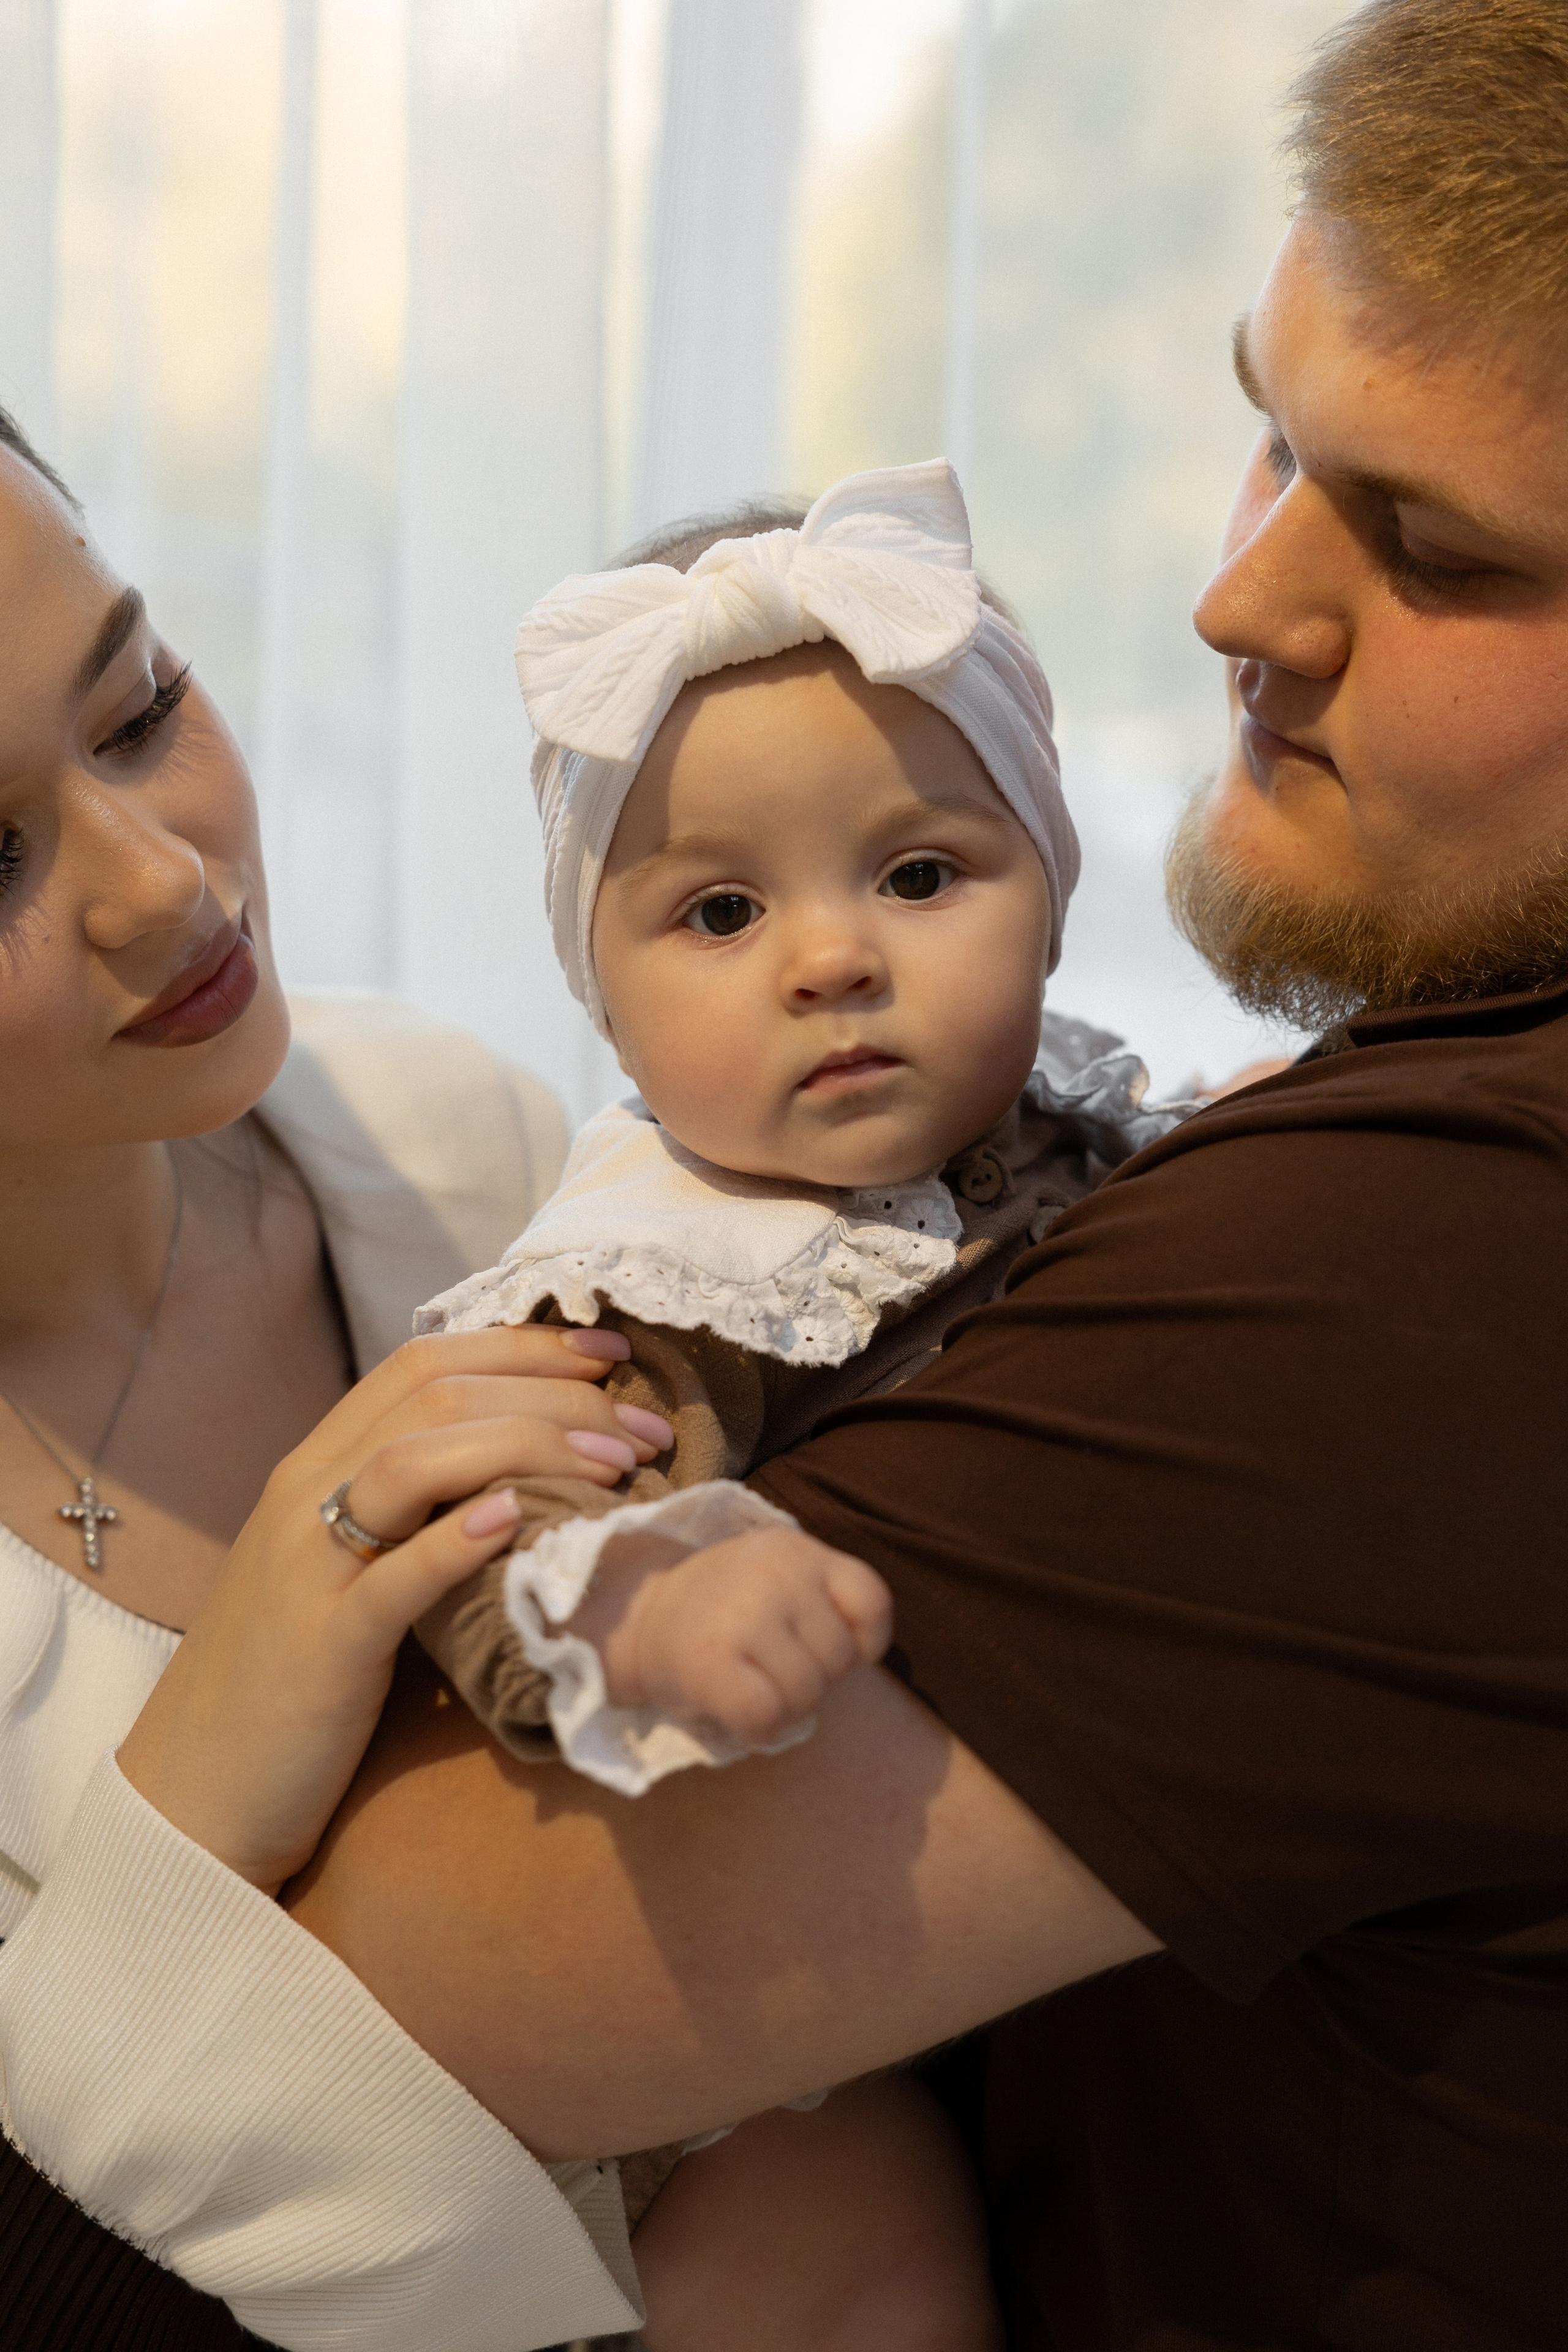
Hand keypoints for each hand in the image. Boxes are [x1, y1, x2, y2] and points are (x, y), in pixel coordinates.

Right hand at [117, 1324, 671, 1893]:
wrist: (196, 1789)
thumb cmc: (291, 1679)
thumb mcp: (348, 1568)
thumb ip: (413, 1509)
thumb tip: (523, 1467)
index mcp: (318, 1466)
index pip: (427, 1365)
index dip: (525, 1346)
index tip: (612, 1354)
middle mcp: (307, 1494)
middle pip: (437, 1397)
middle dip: (556, 1392)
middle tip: (646, 1422)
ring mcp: (307, 1566)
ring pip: (414, 1461)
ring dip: (528, 1445)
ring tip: (615, 1462)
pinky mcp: (321, 1645)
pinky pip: (390, 1576)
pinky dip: (455, 1539)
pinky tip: (516, 1519)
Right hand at [570, 1526, 893, 1746]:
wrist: (640, 1618)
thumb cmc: (723, 1612)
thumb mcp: (779, 1578)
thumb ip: (824, 1602)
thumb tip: (858, 1658)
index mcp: (796, 1549)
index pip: (871, 1602)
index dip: (860, 1643)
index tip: (819, 1648)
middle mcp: (775, 1572)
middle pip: (838, 1659)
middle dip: (815, 1680)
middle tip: (772, 1670)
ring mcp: (744, 1615)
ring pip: (806, 1693)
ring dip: (787, 1709)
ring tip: (755, 1689)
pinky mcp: (711, 1662)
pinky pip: (768, 1716)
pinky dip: (761, 1730)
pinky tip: (740, 1714)